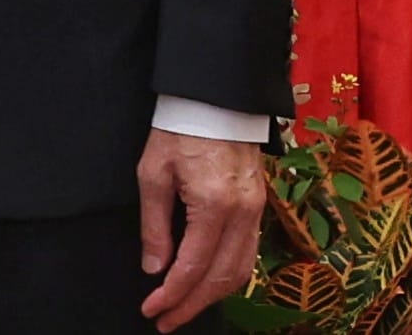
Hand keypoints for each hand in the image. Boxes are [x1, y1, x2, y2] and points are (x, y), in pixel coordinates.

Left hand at [137, 128, 266, 331]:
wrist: (216, 98)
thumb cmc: (179, 130)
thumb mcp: (153, 173)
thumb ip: (154, 225)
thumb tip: (154, 268)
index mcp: (213, 204)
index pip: (193, 266)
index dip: (172, 294)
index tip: (152, 309)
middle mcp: (242, 213)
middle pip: (220, 278)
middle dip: (191, 305)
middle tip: (165, 320)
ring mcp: (255, 211)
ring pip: (240, 271)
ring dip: (212, 297)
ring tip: (183, 308)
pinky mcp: (259, 206)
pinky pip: (248, 253)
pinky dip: (229, 276)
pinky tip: (209, 284)